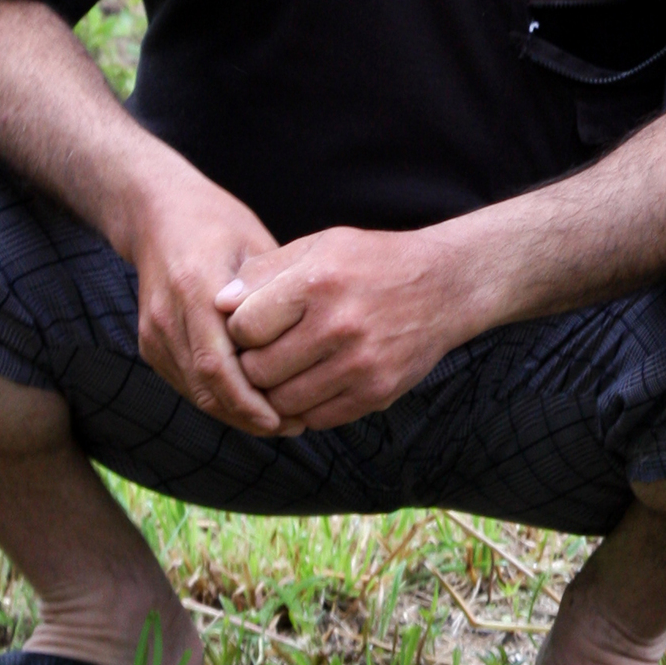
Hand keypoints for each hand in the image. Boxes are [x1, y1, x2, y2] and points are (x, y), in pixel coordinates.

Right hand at [125, 166, 284, 435]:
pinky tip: (250, 403)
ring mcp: (154, 332)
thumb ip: (275, 292)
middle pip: (206, 388)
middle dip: (248, 416)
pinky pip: (185, 383)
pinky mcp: (150, 343)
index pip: (218, 365)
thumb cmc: (218, 223)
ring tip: (279, 421)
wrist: (157, 213)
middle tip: (292, 426)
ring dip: (234, 413)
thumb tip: (313, 339)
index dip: (250, 400)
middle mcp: (168, 316)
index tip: (287, 416)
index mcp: (196, 288)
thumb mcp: (256, 245)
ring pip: (194, 393)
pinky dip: (218, 399)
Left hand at [215, 223, 485, 433]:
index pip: (243, 326)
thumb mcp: (321, 246)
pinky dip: (305, 407)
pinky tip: (311, 382)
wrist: (446, 287)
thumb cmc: (373, 262)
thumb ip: (266, 271)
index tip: (251, 323)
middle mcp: (338, 325)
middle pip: (258, 370)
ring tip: (284, 369)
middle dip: (250, 364)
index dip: (238, 328)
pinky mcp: (376, 393)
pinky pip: (316, 418)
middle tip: (261, 352)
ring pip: (283, 401)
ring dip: (274, 391)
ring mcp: (359, 365)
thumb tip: (219, 303)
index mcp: (318, 282)